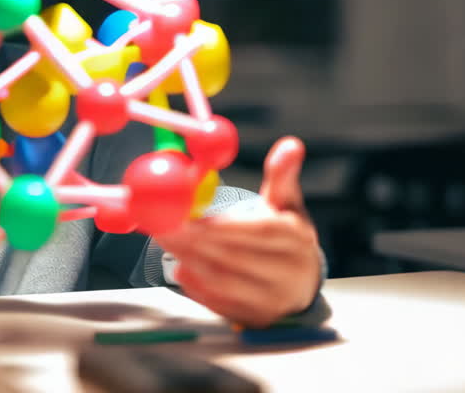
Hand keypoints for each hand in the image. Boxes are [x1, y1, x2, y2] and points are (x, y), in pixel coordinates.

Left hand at [156, 137, 320, 327]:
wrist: (302, 283)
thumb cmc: (288, 236)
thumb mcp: (289, 203)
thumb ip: (283, 176)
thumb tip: (290, 145)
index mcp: (295, 240)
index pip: (257, 233)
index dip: (221, 225)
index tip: (189, 215)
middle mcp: (288, 273)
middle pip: (235, 258)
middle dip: (194, 241)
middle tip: (163, 224)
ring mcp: (272, 300)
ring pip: (224, 282)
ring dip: (190, 260)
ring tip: (166, 240)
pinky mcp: (255, 319)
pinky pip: (220, 303)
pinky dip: (197, 286)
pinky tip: (181, 266)